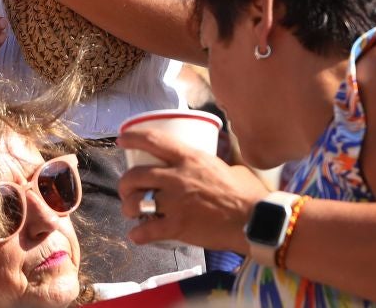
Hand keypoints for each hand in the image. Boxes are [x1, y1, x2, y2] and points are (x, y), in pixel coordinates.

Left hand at [117, 128, 267, 254]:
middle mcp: (177, 177)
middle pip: (135, 175)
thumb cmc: (246, 193)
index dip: (133, 138)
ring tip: (132, 213)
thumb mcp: (226, 166)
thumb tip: (210, 161)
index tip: (121, 140)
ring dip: (128, 208)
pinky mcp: (177, 226)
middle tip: (127, 190)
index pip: (153, 141)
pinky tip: (137, 235)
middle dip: (125, 184)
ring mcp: (175, 203)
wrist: (254, 219)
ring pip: (135, 203)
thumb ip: (211, 163)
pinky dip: (137, 235)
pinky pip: (146, 231)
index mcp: (189, 158)